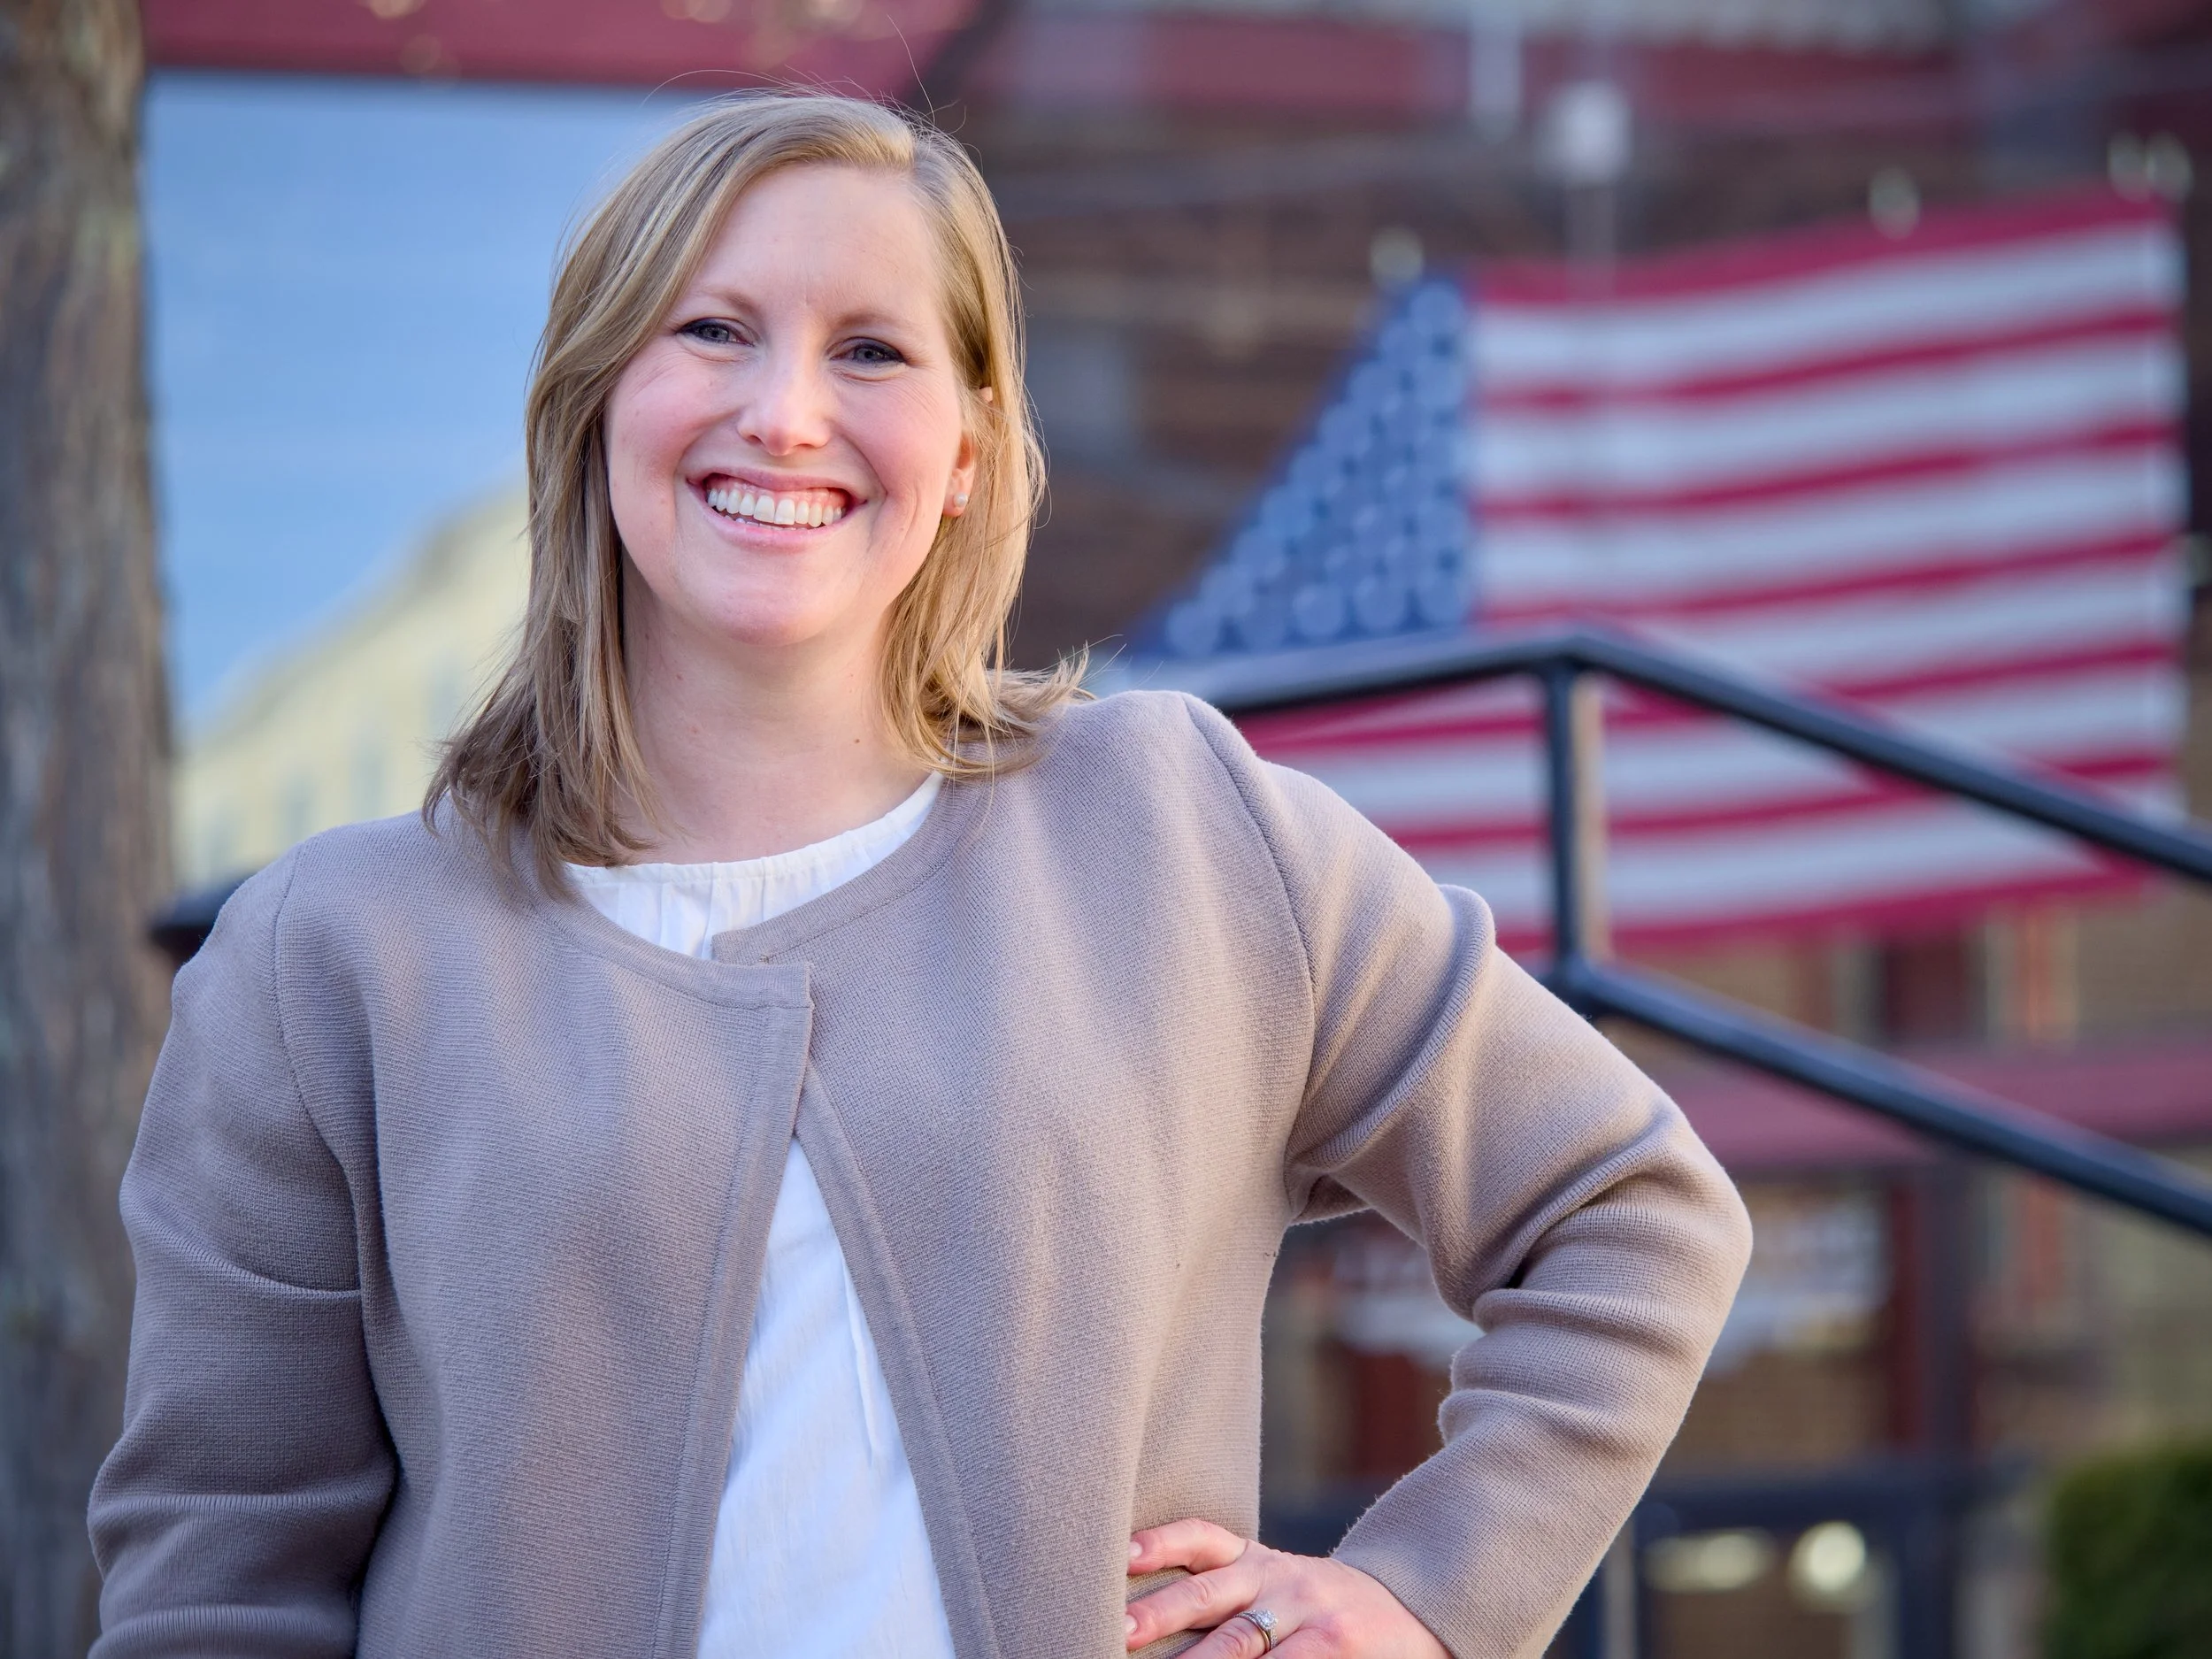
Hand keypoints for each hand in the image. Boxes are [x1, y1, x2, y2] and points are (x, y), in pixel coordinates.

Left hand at [1125, 1518, 1449, 1657]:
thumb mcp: (1274, 1585)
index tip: (1120, 1556)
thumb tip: (1143, 1623)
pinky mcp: (1333, 1647)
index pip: (1200, 1538)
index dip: (1159, 1543)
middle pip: (1208, 1595)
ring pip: (1239, 1643)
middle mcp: (1277, 1578)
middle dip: (1160, 1614)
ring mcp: (1307, 1615)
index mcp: (1255, 1559)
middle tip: (1119, 1630)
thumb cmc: (1319, 1610)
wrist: (1410, 1613)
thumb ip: (1224, 1594)